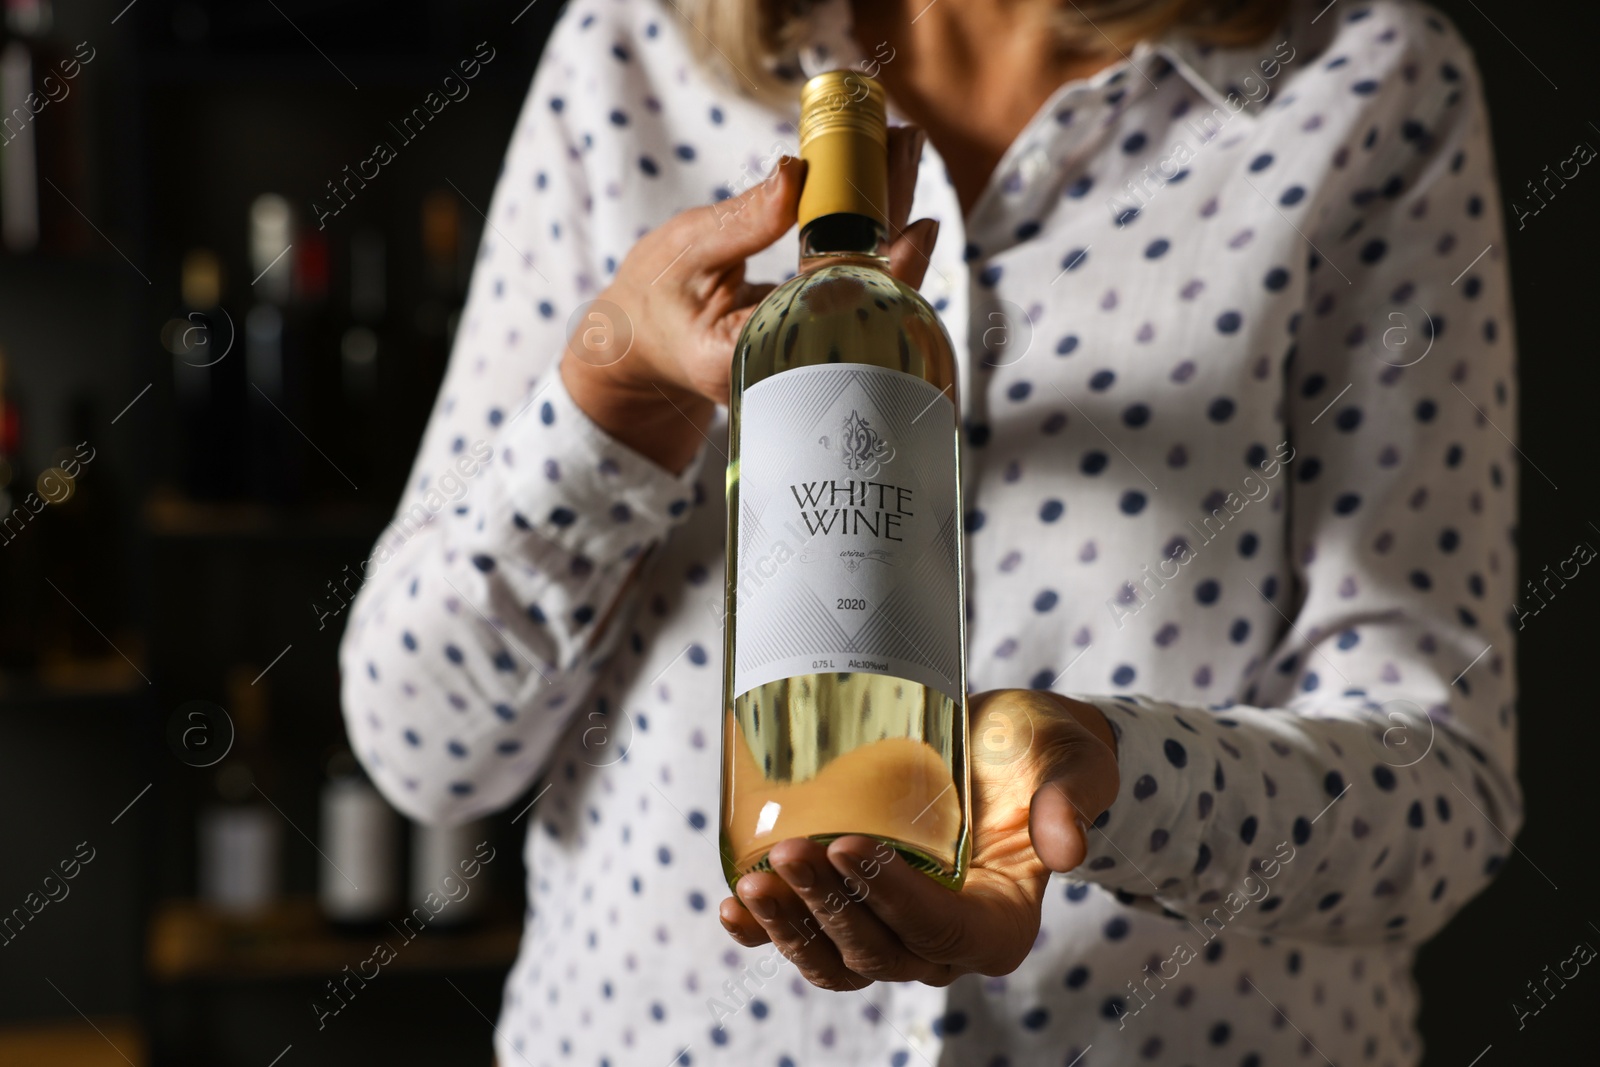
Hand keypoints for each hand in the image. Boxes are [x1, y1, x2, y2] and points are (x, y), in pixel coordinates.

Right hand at [561, 127, 938, 472]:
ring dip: (887, 218)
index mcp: (749, 356)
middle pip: (864, 296)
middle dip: (893, 218)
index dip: (886, 274)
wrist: (643, 344)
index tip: (918, 226)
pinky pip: (855, 285)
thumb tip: (797, 172)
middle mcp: (789, 368)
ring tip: (899, 151)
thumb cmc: (654, 299)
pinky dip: (869, 234)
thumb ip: (743, 219)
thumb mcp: (686, 250)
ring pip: (867, 289)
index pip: (835, 315)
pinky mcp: (816, 336)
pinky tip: (883, 185)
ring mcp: (806, 358)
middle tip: (906, 146)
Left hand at [717, 689, 1119, 989]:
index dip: (893, 900)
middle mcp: (945, 942)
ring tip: (753, 883)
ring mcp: (894, 930)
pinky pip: (809, 939)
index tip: (849, 845)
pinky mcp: (858, 906)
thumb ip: (1070, 800)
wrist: (1006, 744)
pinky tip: (734, 910)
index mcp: (999, 922)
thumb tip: (1066, 849)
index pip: (942, 929)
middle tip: (790, 851)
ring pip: (836, 959)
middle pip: (879, 951)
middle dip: (828, 908)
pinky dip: (766, 932)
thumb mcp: (1070, 763)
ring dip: (790, 928)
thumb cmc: (1041, 754)